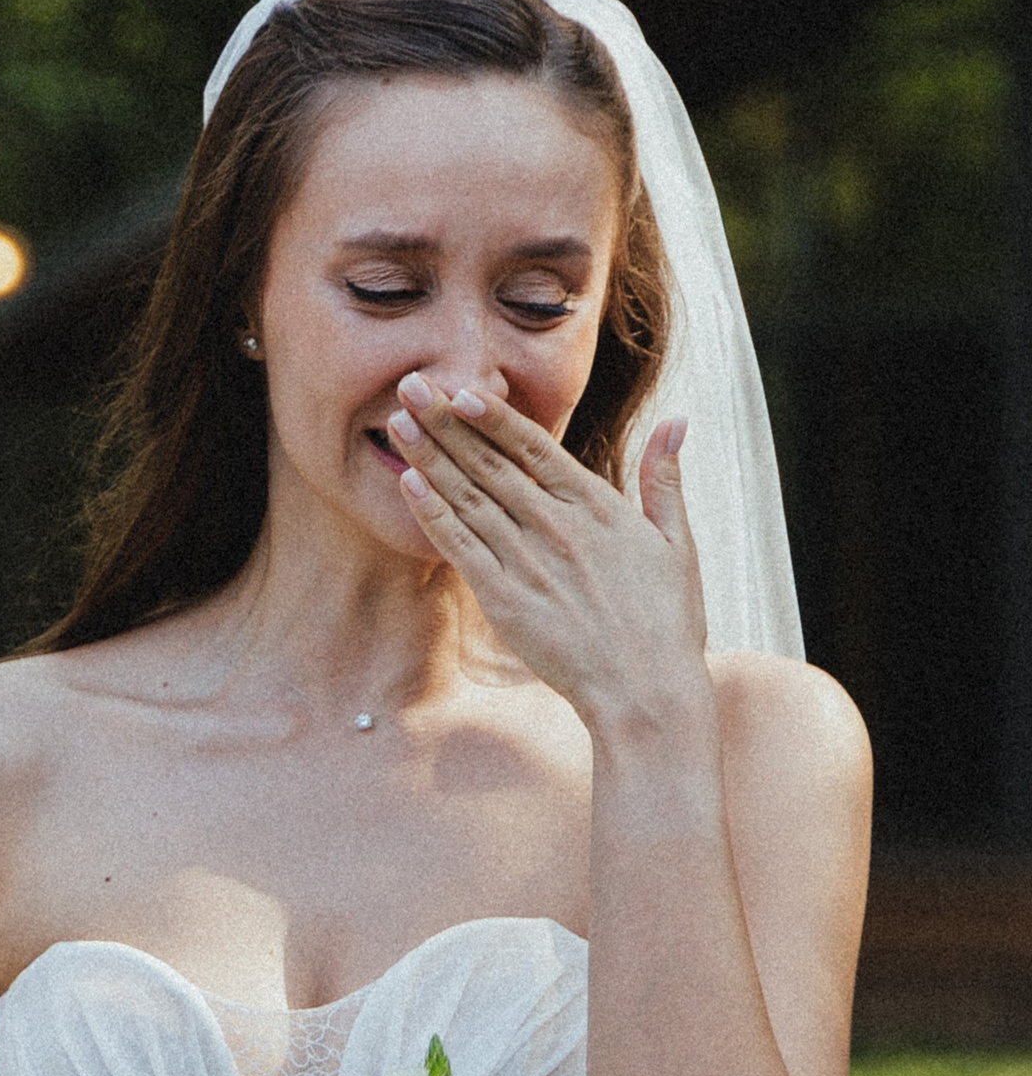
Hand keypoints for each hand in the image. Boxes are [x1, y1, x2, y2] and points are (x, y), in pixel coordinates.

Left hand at [386, 372, 710, 738]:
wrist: (646, 691)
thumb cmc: (667, 622)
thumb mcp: (678, 544)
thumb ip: (665, 479)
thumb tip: (677, 420)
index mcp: (597, 507)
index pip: (535, 449)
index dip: (494, 418)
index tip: (460, 389)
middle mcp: (557, 527)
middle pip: (491, 465)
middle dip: (446, 423)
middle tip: (410, 385)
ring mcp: (528, 562)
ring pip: (468, 499)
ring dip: (429, 458)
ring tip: (397, 423)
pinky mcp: (505, 600)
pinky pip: (461, 548)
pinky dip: (433, 514)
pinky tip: (407, 484)